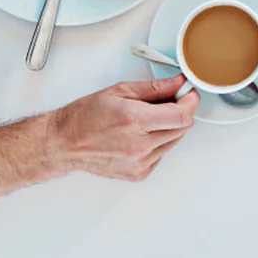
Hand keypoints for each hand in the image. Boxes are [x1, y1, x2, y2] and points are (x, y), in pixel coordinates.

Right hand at [46, 76, 198, 180]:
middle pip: (183, 128)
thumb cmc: (86, 116)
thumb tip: (178, 83)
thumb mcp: (120, 91)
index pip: (182, 116)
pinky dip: (159, 141)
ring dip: (170, 126)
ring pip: (174, 141)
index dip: (191, 101)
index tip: (188, 92)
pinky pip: (162, 154)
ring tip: (150, 117)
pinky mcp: (138, 174)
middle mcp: (139, 146)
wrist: (66, 143)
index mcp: (135, 121)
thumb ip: (154, 88)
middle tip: (171, 99)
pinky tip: (142, 134)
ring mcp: (139, 163)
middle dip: (182, 110)